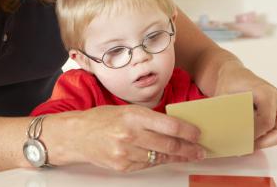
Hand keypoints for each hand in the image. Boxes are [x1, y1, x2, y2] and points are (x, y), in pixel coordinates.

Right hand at [52, 105, 205, 171]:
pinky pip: (147, 165)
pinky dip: (157, 161)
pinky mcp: (122, 166)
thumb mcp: (125, 110)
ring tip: (187, 155)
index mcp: (132, 115)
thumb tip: (174, 127)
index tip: (198, 134)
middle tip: (200, 151)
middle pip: (168, 145)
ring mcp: (126, 152)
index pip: (169, 125)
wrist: (76, 135)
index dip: (187, 131)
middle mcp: (130, 134)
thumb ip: (148, 119)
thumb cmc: (100, 119)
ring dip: (176, 157)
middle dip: (188, 149)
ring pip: (160, 158)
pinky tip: (164, 158)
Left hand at [214, 61, 276, 148]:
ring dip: (266, 140)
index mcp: (265, 93)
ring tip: (247, 140)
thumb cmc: (229, 83)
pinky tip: (251, 133)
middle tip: (246, 146)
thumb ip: (227, 115)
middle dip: (263, 142)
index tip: (241, 140)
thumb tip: (227, 135)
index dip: (255, 135)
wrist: (234, 74)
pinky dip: (267, 135)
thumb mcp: (223, 97)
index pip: (266, 122)